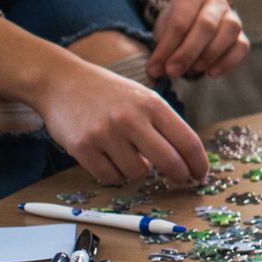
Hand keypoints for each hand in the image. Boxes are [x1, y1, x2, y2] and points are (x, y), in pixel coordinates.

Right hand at [34, 60, 207, 187]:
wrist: (61, 81)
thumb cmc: (108, 93)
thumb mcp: (142, 98)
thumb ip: (162, 125)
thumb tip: (182, 161)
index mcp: (152, 104)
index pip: (187, 141)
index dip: (198, 163)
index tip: (200, 174)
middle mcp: (131, 118)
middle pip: (169, 162)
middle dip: (179, 176)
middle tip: (179, 180)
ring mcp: (106, 134)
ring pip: (137, 173)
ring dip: (137, 171)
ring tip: (127, 155)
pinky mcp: (83, 148)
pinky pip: (109, 177)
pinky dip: (113, 174)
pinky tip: (108, 158)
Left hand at [149, 0, 248, 79]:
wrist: (194, 22)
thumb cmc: (176, 27)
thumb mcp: (163, 30)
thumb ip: (162, 47)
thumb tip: (158, 71)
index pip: (180, 22)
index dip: (167, 47)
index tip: (155, 68)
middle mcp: (216, 1)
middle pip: (206, 25)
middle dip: (187, 52)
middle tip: (172, 71)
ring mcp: (232, 16)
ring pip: (228, 31)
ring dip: (209, 55)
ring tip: (193, 70)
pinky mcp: (241, 34)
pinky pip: (241, 47)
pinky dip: (227, 62)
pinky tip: (211, 73)